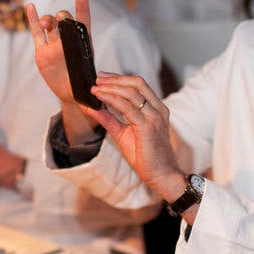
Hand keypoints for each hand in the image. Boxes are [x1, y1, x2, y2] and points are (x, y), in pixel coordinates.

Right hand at [27, 0, 101, 140]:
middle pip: (64, 21)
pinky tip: (30, 6)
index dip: (83, 9)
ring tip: (47, 24)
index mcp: (83, 44)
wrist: (73, 94)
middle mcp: (68, 41)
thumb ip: (90, 92)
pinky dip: (33, 19)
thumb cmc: (86, 87)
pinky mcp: (41, 51)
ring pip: (50, 25)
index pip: (84, 23)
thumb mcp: (90, 88)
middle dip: (62, 17)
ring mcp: (54, 44)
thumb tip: (95, 106)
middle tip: (59, 22)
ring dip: (48, 19)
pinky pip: (37, 32)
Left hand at [87, 74, 186, 200]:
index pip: (139, 85)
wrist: (161, 175)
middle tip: (97, 79)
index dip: (119, 78)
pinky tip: (100, 99)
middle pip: (136, 83)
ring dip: (111, 88)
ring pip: (131, 93)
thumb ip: (109, 120)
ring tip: (95, 89)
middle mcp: (158, 110)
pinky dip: (111, 100)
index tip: (102, 77)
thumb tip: (92, 108)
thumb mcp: (123, 134)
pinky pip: (127, 108)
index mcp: (156, 109)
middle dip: (115, 79)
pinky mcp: (147, 127)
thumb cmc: (146, 156)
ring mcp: (154, 118)